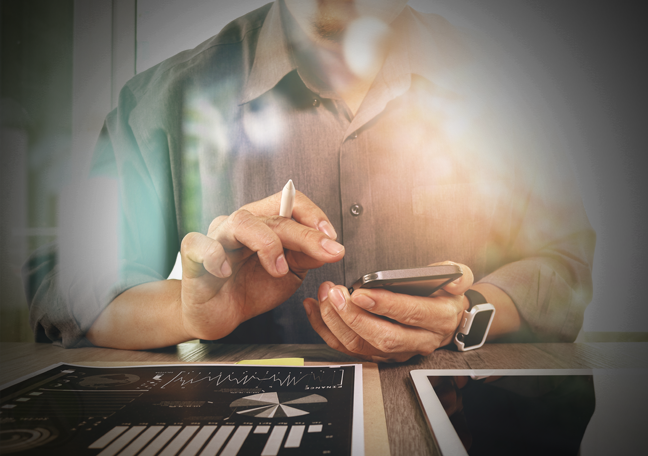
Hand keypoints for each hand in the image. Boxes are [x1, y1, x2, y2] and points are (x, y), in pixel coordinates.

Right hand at [179, 191, 343, 340]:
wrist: (219, 316)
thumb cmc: (250, 289)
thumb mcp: (289, 274)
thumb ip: (307, 257)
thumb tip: (331, 246)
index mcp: (264, 224)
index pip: (290, 203)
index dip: (313, 215)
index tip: (332, 238)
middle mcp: (241, 224)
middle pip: (274, 216)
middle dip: (305, 235)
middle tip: (327, 251)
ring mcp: (216, 237)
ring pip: (241, 222)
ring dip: (267, 243)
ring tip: (278, 268)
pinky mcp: (193, 255)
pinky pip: (200, 244)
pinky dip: (214, 255)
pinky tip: (225, 271)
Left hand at [303, 262, 473, 361]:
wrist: (448, 319)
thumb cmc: (446, 296)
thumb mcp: (460, 279)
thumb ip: (459, 275)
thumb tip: (453, 280)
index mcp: (439, 319)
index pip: (412, 314)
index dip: (386, 305)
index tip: (361, 292)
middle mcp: (419, 340)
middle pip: (383, 337)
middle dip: (354, 317)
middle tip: (335, 294)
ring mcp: (398, 351)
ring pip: (362, 346)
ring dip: (337, 323)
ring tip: (325, 297)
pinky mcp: (379, 354)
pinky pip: (348, 348)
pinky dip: (327, 330)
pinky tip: (316, 309)